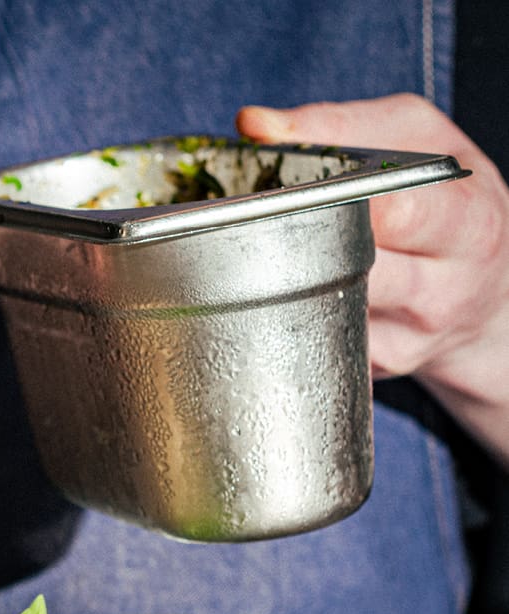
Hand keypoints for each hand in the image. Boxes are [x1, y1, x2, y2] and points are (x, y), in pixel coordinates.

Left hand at [236, 94, 508, 468]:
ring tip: (246, 258)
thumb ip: (338, 126)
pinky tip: (263, 298)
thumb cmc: (445, 206)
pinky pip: (308, 348)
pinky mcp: (370, 371)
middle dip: (292, 244)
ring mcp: (405, 341)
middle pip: (350, 269)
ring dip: (272, 286)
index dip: (334, 199)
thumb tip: (254, 125)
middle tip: (245, 224)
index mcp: (465, 222)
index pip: (398, 213)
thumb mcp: (416, 142)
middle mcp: (440, 290)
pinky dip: (276, 321)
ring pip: (318, 315)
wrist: (485, 298)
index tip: (280, 185)